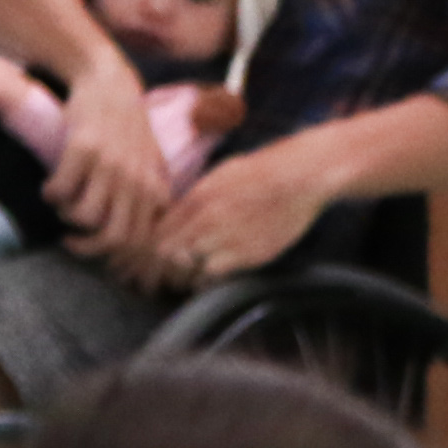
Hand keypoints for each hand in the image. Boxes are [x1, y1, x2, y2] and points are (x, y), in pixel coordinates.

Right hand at [41, 65, 173, 260]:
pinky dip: (51, 195)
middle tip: (70, 240)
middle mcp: (136, 181)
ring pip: (84, 216)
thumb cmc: (129, 127)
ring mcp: (110, 165)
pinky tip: (50, 188)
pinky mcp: (83, 149)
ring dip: (65, 216)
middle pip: (113, 237)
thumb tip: (145, 233)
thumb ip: (151, 195)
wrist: (110, 83)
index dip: (114, 254)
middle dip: (86, 247)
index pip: (139, 240)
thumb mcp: (152, 163)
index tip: (94, 247)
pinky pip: (62, 189)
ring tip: (61, 204)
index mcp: (154, 190)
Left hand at [138, 137, 322, 287]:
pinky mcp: (252, 256)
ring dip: (186, 270)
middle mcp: (209, 222)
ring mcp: (231, 241)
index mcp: (196, 199)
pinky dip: (212, 275)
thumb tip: (175, 213)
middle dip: (162, 260)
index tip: (149, 250)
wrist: (298, 179)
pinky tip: (213, 270)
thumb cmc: (260, 172)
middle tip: (160, 267)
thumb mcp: (216, 176)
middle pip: (168, 253)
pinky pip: (221, 274)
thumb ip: (194, 198)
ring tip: (186, 271)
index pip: (159, 231)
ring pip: (192, 268)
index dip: (151, 242)